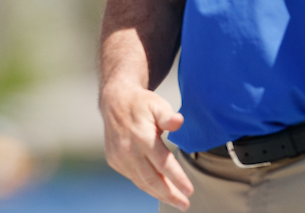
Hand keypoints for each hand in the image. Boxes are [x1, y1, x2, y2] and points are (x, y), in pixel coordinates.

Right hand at [99, 81, 192, 209]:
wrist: (114, 101)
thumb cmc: (141, 104)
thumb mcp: (156, 104)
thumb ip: (168, 116)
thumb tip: (179, 121)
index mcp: (142, 137)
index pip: (163, 164)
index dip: (178, 179)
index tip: (190, 191)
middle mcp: (129, 150)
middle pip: (152, 179)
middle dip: (170, 195)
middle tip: (185, 204)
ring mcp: (119, 157)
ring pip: (142, 182)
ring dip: (159, 194)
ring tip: (176, 202)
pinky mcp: (114, 161)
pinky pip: (133, 177)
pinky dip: (146, 185)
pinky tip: (158, 189)